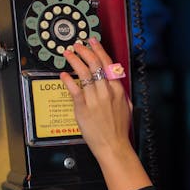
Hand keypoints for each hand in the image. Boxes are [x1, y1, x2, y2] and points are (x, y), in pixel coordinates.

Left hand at [60, 39, 131, 162]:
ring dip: (74, 60)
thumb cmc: (119, 130)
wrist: (114, 146)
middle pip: (95, 64)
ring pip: (84, 73)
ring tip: (68, 54)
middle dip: (85, 51)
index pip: (108, 64)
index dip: (99, 50)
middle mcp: (106, 92)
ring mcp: (94, 99)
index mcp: (118, 91)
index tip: (93, 43)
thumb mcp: (126, 107)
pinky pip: (74, 89)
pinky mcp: (83, 108)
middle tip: (77, 45)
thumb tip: (114, 82)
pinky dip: (68, 79)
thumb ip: (119, 93)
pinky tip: (63, 74)